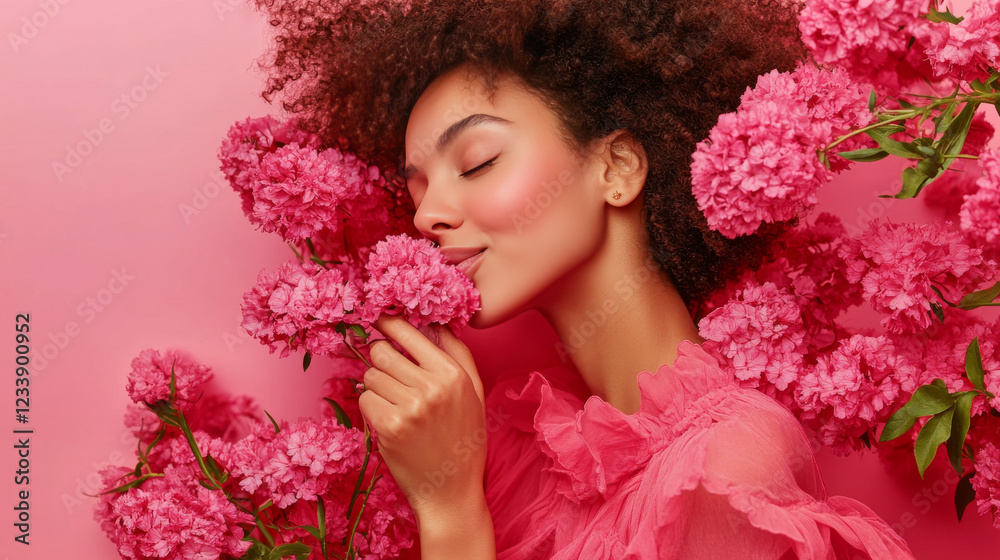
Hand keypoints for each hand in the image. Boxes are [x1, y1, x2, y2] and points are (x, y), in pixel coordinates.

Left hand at [358, 316, 487, 518]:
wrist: (451, 492)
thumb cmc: (464, 442)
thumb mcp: (474, 394)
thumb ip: (458, 355)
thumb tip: (436, 323)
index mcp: (453, 375)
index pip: (410, 334)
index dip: (388, 323)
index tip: (377, 316)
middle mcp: (431, 387)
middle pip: (382, 352)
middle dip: (380, 359)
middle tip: (387, 373)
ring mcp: (409, 408)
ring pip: (370, 376)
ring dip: (376, 387)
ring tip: (394, 404)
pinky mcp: (389, 427)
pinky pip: (365, 399)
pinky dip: (371, 407)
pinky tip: (388, 420)